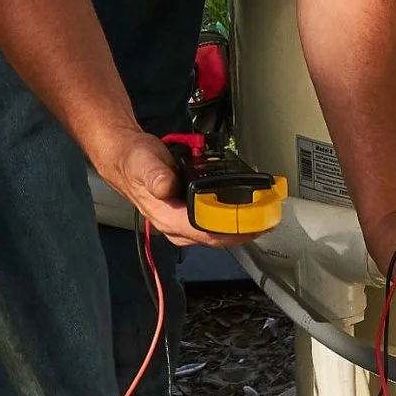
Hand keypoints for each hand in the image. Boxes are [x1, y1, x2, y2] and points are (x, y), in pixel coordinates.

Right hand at [98, 130, 254, 249]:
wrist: (126, 159)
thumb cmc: (134, 162)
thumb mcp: (142, 162)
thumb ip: (154, 174)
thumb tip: (165, 185)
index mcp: (167, 218)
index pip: (205, 233)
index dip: (232, 231)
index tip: (254, 224)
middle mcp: (177, 225)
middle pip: (217, 237)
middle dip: (245, 231)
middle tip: (268, 220)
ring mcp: (184, 222)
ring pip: (218, 232)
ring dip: (242, 224)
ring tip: (264, 214)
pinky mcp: (189, 214)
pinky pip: (215, 220)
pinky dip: (233, 213)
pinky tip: (247, 204)